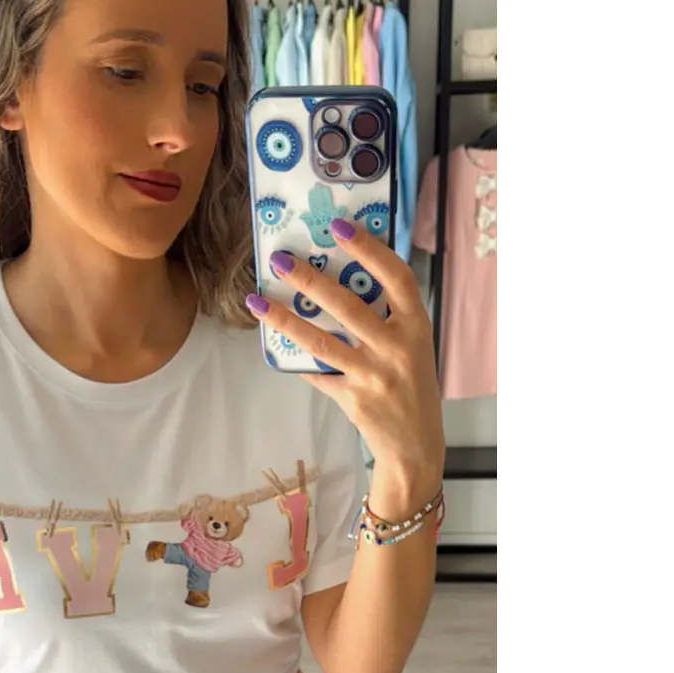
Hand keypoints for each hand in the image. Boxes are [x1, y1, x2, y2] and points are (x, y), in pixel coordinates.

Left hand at [246, 220, 444, 496]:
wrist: (415, 445)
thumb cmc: (411, 385)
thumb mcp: (412, 346)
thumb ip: (386, 317)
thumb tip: (339, 279)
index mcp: (416, 326)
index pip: (396, 277)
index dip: (369, 249)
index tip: (339, 227)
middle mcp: (397, 348)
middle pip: (348, 305)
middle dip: (310, 280)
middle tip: (280, 259)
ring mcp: (374, 375)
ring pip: (321, 341)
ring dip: (285, 319)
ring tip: (257, 300)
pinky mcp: (353, 399)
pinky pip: (317, 373)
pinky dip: (296, 360)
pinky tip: (274, 345)